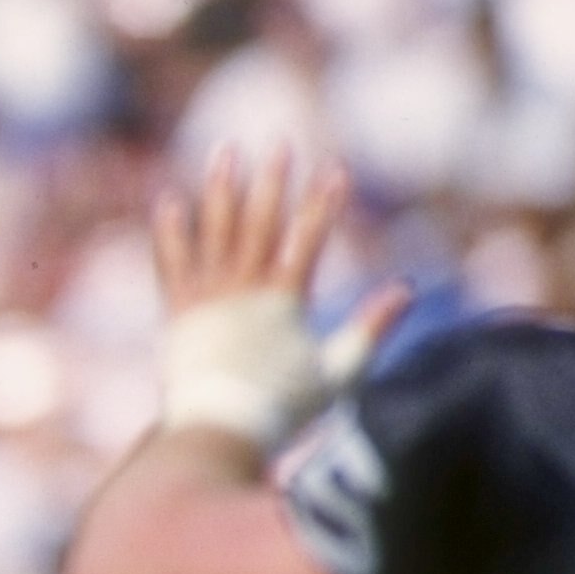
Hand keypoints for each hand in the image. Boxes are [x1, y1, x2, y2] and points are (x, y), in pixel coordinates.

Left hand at [151, 150, 407, 444]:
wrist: (220, 431)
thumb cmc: (284, 408)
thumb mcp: (340, 371)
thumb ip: (372, 327)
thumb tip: (406, 290)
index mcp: (285, 300)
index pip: (309, 239)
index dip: (324, 203)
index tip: (335, 169)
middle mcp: (244, 290)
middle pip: (261, 222)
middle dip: (273, 179)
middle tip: (280, 142)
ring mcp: (207, 297)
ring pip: (214, 230)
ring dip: (221, 187)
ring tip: (225, 150)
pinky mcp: (177, 312)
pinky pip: (171, 262)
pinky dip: (169, 231)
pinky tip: (168, 200)